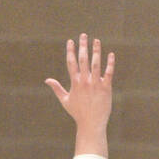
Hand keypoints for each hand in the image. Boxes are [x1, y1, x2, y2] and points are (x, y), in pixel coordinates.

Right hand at [45, 34, 113, 155]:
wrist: (91, 124)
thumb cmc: (78, 113)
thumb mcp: (65, 100)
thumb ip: (57, 88)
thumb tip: (47, 80)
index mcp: (75, 82)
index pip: (71, 63)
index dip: (70, 51)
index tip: (70, 41)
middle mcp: (85, 81)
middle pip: (83, 60)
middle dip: (83, 46)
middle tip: (83, 35)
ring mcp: (96, 84)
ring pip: (96, 64)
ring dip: (96, 51)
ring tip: (97, 40)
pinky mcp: (106, 88)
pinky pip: (109, 73)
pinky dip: (110, 64)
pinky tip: (111, 54)